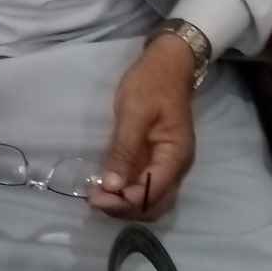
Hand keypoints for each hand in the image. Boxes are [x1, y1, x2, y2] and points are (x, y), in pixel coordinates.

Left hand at [90, 34, 195, 219]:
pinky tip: (109, 185)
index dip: (123, 202)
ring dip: (125, 204)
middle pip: (153, 204)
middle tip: (94, 199)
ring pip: (150, 199)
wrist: (168, 62)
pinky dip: (128, 191)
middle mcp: (177, 167)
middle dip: (124, 208)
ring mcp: (169, 164)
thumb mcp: (134, 113)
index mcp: (175, 156)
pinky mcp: (159, 158)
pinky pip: (146, 185)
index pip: (151, 194)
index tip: (95, 197)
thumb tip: (112, 186)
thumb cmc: (151, 83)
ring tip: (98, 195)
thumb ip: (124, 150)